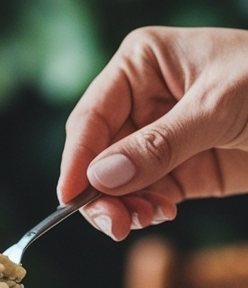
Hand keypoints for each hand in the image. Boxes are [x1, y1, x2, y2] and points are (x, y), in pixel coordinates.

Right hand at [58, 25, 247, 239]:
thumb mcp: (218, 108)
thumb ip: (159, 145)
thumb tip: (100, 179)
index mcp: (143, 63)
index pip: (93, 114)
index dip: (78, 158)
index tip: (70, 198)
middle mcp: (144, 98)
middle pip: (99, 152)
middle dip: (100, 190)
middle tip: (111, 224)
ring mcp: (162, 136)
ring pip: (118, 179)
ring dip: (122, 205)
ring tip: (136, 222)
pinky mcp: (183, 169)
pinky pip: (148, 193)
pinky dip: (146, 209)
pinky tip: (158, 214)